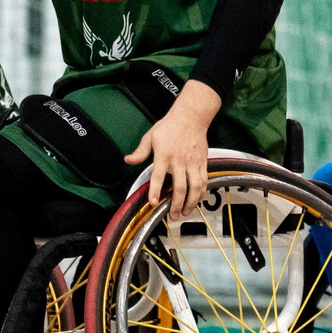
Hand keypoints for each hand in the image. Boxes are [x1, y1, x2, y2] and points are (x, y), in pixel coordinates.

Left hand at [126, 92, 211, 219]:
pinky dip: (201, 193)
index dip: (155, 191)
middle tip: (173, 216)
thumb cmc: (170, 126)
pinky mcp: (202, 162)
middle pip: (180, 187)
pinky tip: (197, 200)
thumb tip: (128, 160)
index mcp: (164, 155)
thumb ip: (140, 152)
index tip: (153, 203)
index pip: (158, 176)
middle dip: (176, 205)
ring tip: (186, 212)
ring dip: (191, 203)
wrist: (191, 116)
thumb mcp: (150, 136)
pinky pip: (204, 181)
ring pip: (194, 187)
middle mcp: (179, 160)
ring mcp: (192, 162)